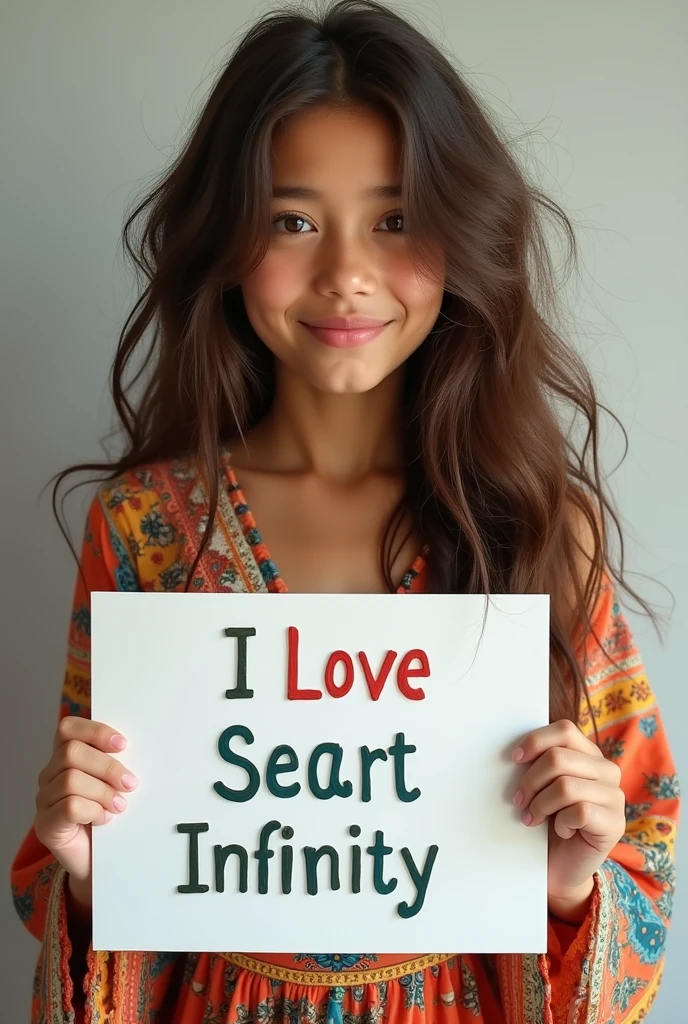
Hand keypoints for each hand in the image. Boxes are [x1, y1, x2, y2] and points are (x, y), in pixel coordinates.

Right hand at [34, 717, 136, 903]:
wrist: (99, 859)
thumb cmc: (110, 814)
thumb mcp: (115, 783)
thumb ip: (117, 762)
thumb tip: (137, 748)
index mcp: (65, 757)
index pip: (68, 729)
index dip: (95, 731)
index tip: (123, 744)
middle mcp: (50, 775)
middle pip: (72, 753)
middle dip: (108, 767)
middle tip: (130, 783)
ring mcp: (45, 800)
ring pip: (71, 780)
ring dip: (103, 792)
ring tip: (119, 805)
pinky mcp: (45, 825)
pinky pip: (69, 807)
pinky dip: (93, 811)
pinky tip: (105, 819)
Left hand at [512, 719, 625, 922]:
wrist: (560, 867)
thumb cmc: (547, 822)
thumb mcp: (542, 786)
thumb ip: (540, 764)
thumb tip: (515, 752)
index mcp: (589, 754)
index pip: (565, 730)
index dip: (536, 741)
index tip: (514, 759)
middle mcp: (607, 771)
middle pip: (559, 758)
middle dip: (530, 780)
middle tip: (518, 801)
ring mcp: (615, 797)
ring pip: (566, 785)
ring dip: (540, 803)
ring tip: (532, 817)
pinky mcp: (615, 824)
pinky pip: (580, 811)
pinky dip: (561, 822)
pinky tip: (560, 831)